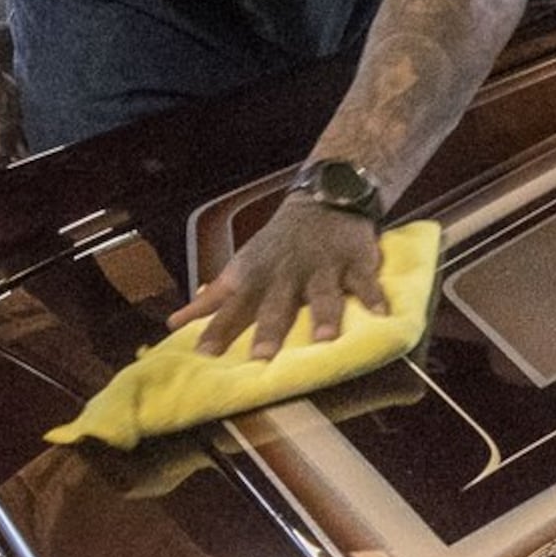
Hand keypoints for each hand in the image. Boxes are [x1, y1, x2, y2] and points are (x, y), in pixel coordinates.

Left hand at [175, 201, 388, 357]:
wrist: (323, 200)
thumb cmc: (278, 245)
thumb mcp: (243, 266)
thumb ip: (212, 299)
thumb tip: (173, 324)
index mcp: (256, 277)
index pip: (231, 306)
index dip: (217, 330)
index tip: (203, 354)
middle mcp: (287, 275)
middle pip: (276, 305)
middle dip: (269, 329)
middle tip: (262, 356)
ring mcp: (323, 268)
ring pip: (322, 294)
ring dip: (323, 315)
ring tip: (325, 339)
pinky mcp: (355, 261)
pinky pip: (365, 282)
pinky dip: (374, 297)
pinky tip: (382, 315)